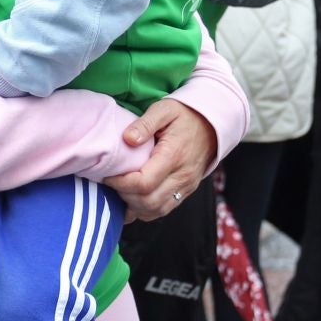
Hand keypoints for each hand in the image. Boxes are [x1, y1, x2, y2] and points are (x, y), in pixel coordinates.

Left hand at [104, 99, 216, 221]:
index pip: (144, 182)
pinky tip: (133, 199)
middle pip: (147, 201)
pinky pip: (163, 210)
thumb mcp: (164, 110)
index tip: (108, 175)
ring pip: (154, 210)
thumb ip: (144, 124)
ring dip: (133, 206)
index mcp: (173, 155)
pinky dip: (145, 210)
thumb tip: (127, 139)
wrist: (212, 125)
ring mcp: (185, 187)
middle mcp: (182, 176)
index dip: (121, 183)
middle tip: (112, 183)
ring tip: (122, 190)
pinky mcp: (186, 192)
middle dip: (124, 196)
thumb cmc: (185, 115)